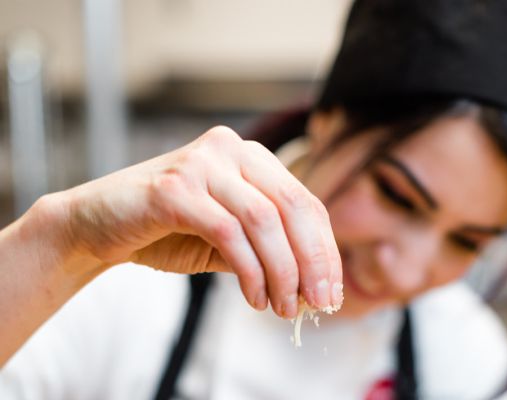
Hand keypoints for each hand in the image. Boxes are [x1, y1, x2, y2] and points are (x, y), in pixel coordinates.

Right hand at [59, 126, 342, 317]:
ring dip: (282, 272)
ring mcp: (202, 163)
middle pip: (293, 206)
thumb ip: (267, 250)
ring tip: (283, 308)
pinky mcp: (174, 188)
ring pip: (264, 220)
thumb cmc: (166, 231)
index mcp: (250, 157)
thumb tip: (313, 286)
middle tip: (318, 303)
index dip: (324, 248)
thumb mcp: (229, 239)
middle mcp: (230, 149)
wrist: (95, 225)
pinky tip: (255, 298)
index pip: (305, 202)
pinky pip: (228, 233)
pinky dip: (249, 271)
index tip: (331, 290)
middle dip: (312, 261)